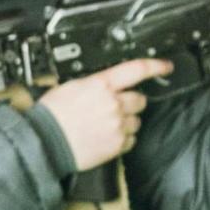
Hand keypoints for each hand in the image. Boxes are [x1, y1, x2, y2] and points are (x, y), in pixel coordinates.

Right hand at [38, 58, 172, 170]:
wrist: (45, 142)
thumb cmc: (51, 116)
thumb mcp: (70, 87)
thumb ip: (93, 84)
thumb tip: (105, 83)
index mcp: (101, 85)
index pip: (137, 69)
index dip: (156, 66)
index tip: (165, 66)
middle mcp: (113, 103)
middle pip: (140, 99)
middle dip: (130, 102)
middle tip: (114, 107)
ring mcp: (118, 124)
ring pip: (136, 121)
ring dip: (125, 122)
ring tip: (105, 125)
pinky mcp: (117, 144)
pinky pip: (130, 139)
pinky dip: (121, 138)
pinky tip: (104, 137)